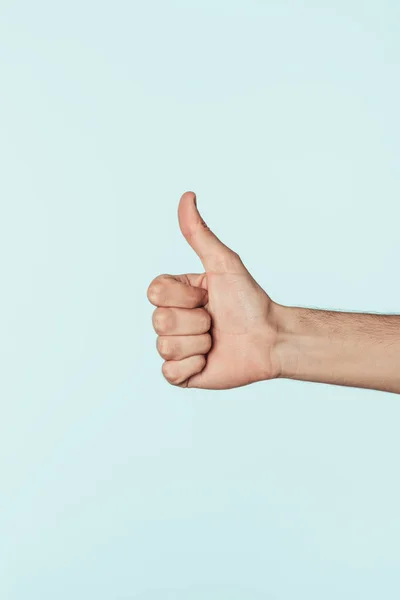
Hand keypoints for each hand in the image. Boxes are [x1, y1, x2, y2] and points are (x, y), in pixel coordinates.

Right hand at [147, 192, 281, 388]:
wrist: (270, 338)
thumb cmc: (249, 301)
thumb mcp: (223, 264)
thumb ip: (199, 234)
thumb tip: (187, 196)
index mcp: (175, 295)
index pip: (155, 293)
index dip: (186, 297)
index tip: (208, 296)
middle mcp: (171, 320)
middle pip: (160, 321)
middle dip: (197, 322)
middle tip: (216, 321)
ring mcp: (175, 348)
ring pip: (166, 347)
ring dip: (200, 343)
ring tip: (216, 340)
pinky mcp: (182, 375)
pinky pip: (170, 373)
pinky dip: (194, 366)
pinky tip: (210, 360)